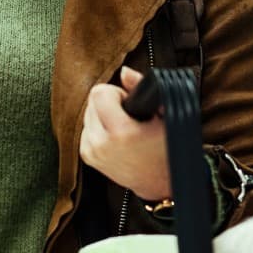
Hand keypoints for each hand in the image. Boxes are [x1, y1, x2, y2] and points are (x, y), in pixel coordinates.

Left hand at [81, 67, 170, 202]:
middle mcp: (101, 144)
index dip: (115, 92)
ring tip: (124, 126)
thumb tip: (123, 71)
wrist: (159, 181)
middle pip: (91, 101)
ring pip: (87, 113)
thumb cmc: (166, 147)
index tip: (128, 102)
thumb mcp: (164, 114)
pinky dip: (98, 127)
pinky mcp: (87, 156)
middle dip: (109, 102)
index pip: (99, 93)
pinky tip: (115, 136)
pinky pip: (86, 128)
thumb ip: (141, 88)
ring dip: (102, 115)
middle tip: (129, 115)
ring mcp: (92, 152)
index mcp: (120, 132)